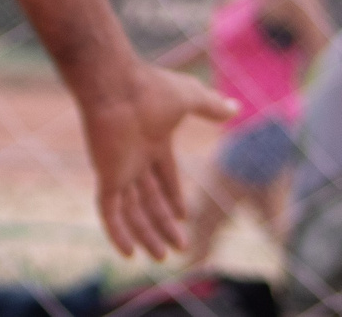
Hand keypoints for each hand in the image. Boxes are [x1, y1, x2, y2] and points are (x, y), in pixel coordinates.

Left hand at [75, 62, 235, 259]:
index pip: (164, 177)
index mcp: (152, 142)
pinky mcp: (105, 175)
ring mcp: (118, 168)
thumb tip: (235, 107)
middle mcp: (134, 158)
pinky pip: (108, 211)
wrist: (115, 83)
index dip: (173, 197)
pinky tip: (129, 253)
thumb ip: (211, 106)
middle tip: (180, 248)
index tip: (184, 216)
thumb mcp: (189, 97)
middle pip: (150, 199)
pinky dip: (117, 232)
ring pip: (132, 210)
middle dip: (164, 223)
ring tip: (161, 257)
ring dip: (146, 234)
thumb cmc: (150, 87)